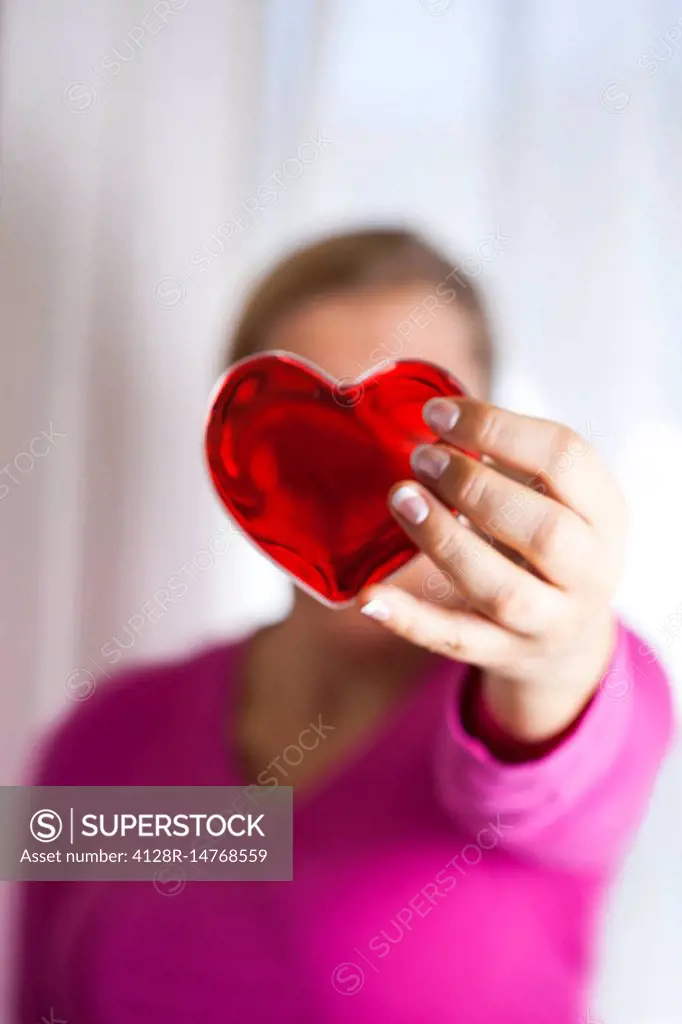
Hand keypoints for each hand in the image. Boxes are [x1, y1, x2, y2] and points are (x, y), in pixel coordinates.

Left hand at [360, 397, 626, 741]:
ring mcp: (548, 622)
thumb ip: (510, 459)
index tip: (439, 414)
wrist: (566, 635)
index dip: (498, 428)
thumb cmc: (547, 540)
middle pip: (544, 530)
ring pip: (500, 590)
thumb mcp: (554, 496)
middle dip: (474, 486)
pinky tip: (372, 597)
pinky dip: (411, 620)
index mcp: (604, 514)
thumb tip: (439, 419)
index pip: (565, 459)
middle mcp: (588, 572)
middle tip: (422, 458)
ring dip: (445, 541)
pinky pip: (456, 641)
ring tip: (401, 498)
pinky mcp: (504, 654)